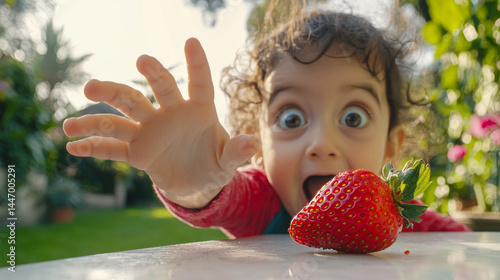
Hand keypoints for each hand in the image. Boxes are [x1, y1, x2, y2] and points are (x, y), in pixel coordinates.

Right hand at [63, 38, 258, 207]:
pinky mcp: (137, 152)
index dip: (196, 63)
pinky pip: (113, 148)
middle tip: (141, 60)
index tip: (191, 40)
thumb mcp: (229, 162)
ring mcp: (150, 131)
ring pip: (123, 115)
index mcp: (198, 110)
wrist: (197, 181)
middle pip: (152, 91)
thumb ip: (237, 151)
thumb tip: (252, 143)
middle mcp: (169, 114)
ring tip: (77, 108)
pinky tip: (72, 145)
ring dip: (101, 111)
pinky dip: (93, 147)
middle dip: (147, 77)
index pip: (198, 83)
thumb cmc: (215, 163)